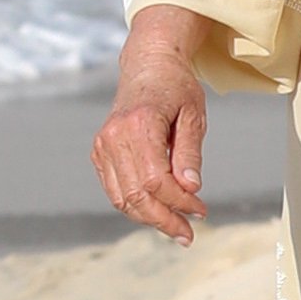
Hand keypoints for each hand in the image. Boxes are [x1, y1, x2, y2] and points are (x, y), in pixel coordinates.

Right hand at [89, 7, 210, 244]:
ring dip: (149, 218)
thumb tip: (190, 188)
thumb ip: (190, 153)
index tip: (201, 210)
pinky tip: (157, 210)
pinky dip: (134, 205)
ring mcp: (102, 144)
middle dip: (164, 219)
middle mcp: (114, 136)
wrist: (148, 66)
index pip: (155, 180)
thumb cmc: (176, 88)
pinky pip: (114, 189)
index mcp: (139, 125)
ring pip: (122, 198)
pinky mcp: (99, 151)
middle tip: (188, 234)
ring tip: (176, 227)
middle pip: (136, 195)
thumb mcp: (193, 115)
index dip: (179, 202)